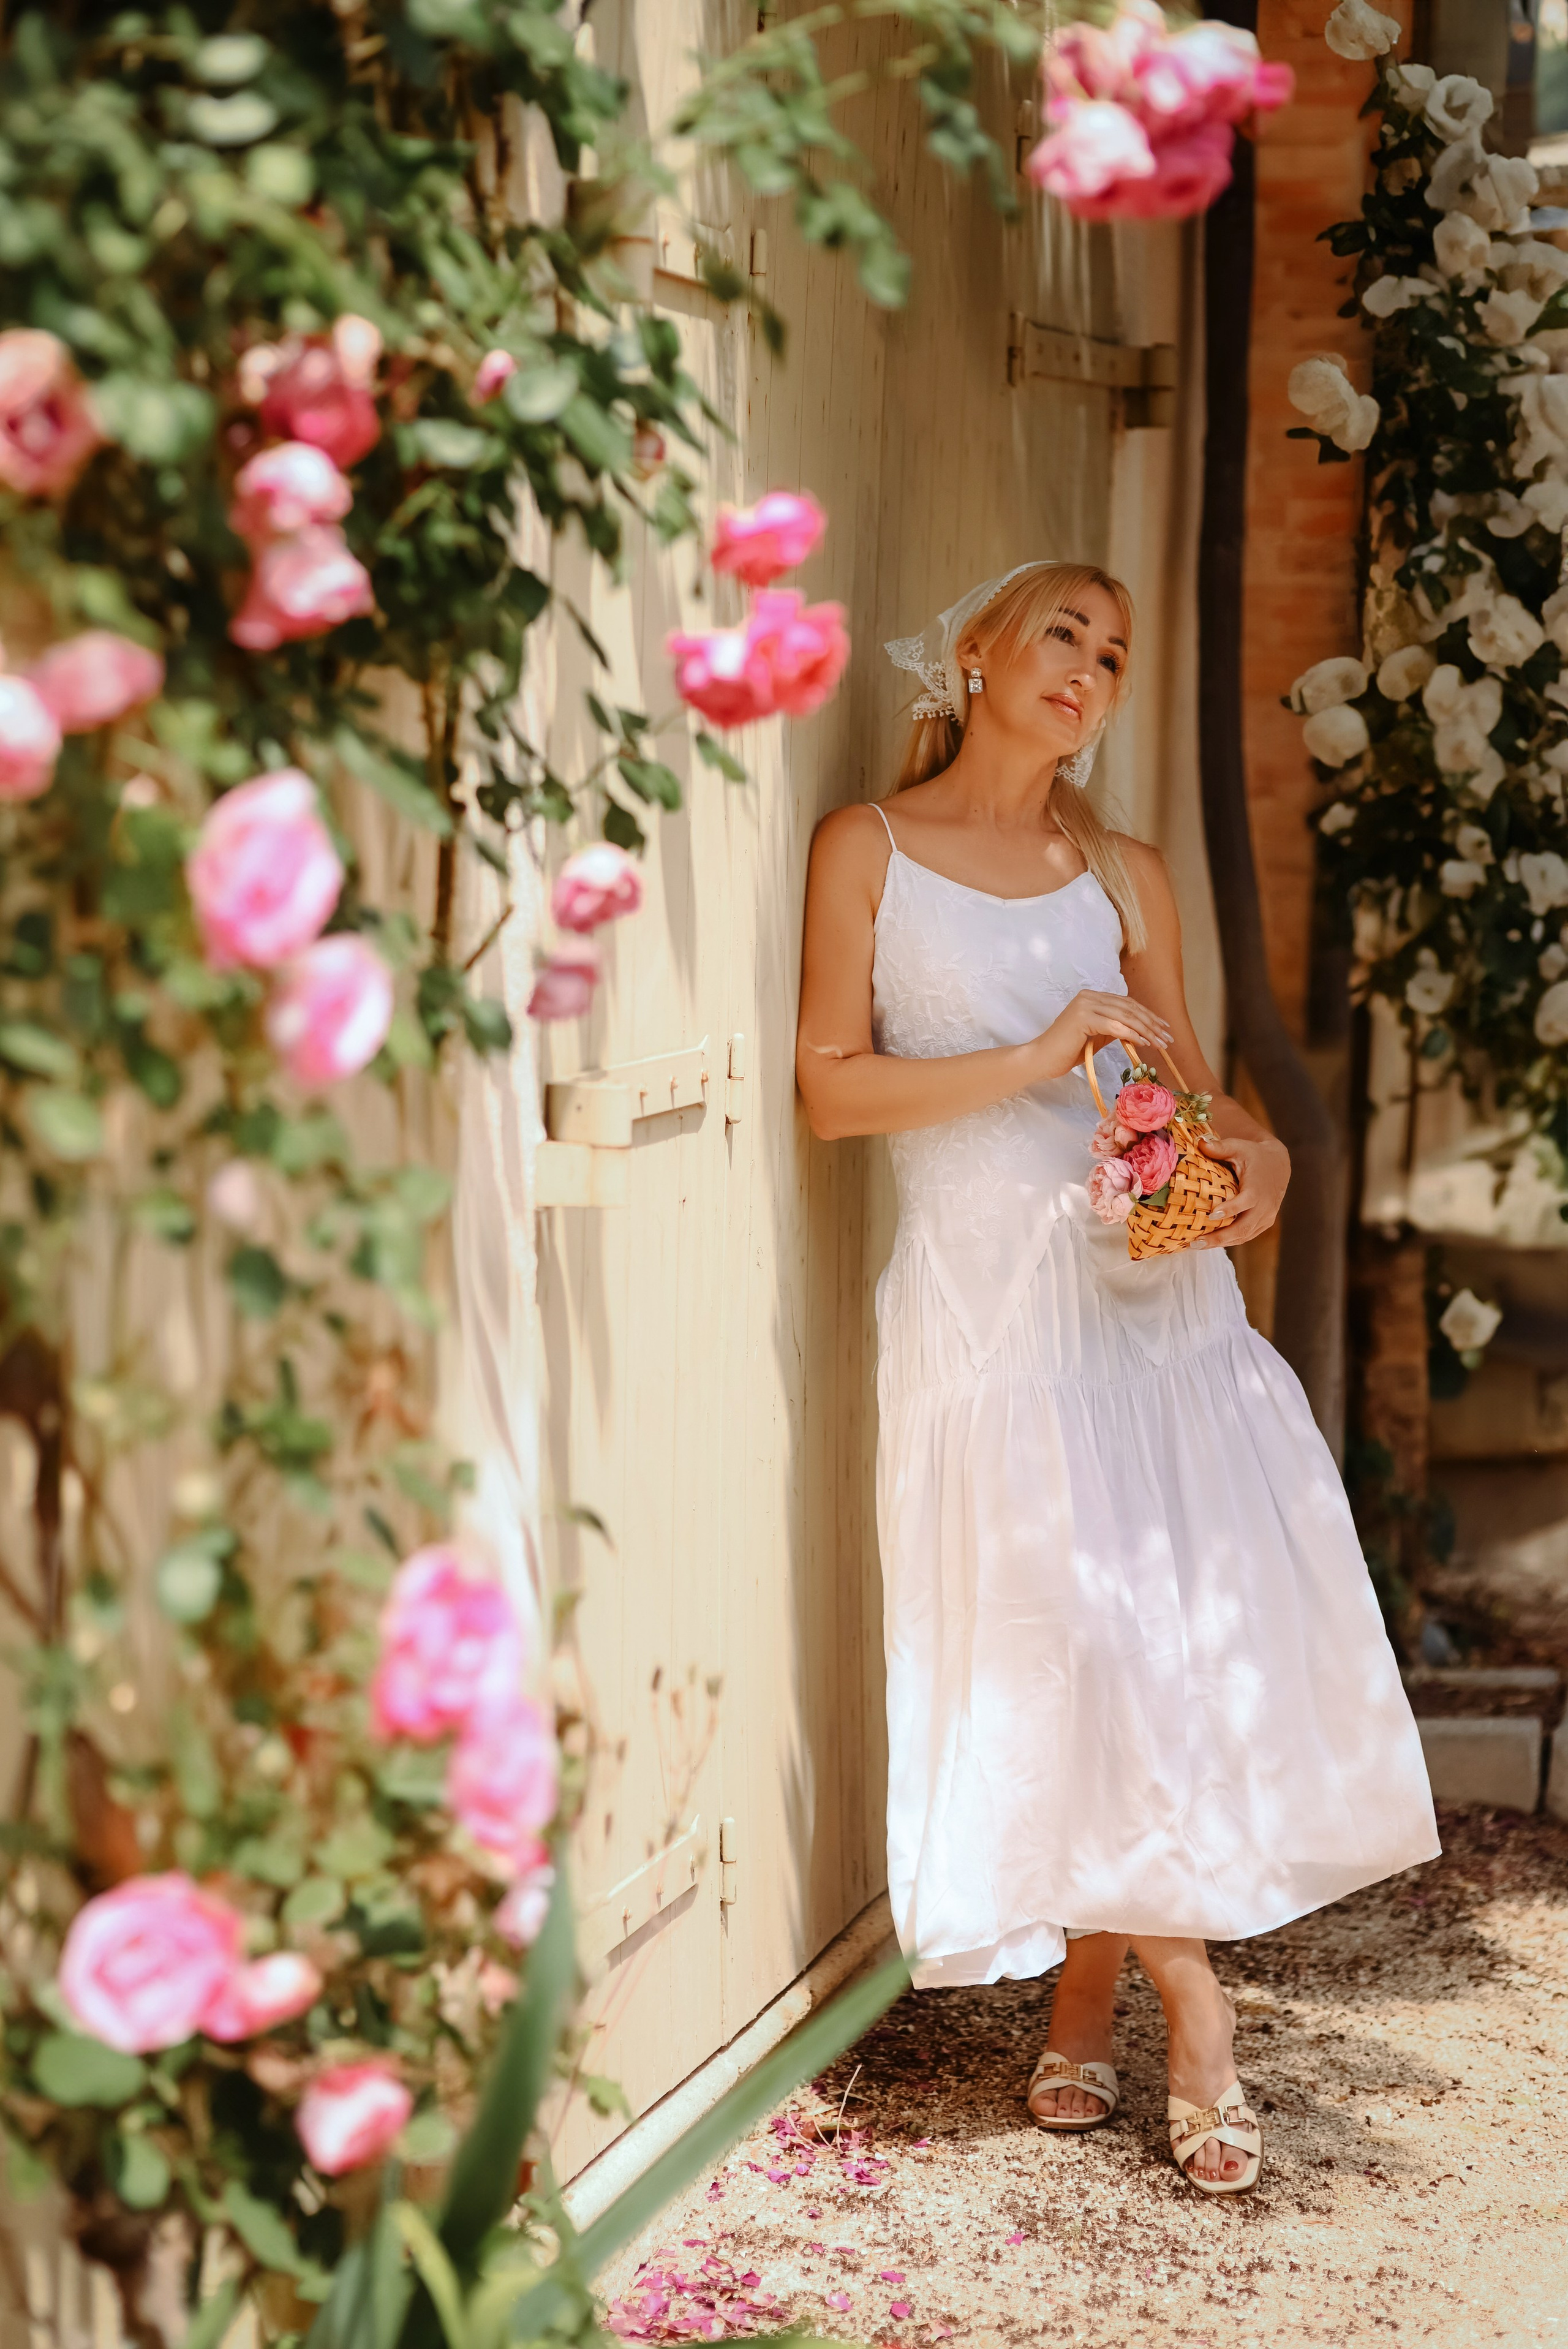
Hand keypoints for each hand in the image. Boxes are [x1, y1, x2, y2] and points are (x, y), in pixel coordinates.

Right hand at [1036, 988, 1172, 1081]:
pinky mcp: (1083, 1018)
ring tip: (1160, 1043)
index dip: (1148, 1016)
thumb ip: (1115, 1029)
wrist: (1041, 1059)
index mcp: (1092, 997)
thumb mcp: (1096, 1037)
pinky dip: (1132, 1034)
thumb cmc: (1066, 1051)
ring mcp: (1085, 1005)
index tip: (1163, 1029)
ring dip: (1146, 1030)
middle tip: (1167, 1038)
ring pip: (1125, 1016)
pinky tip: (1144, 1043)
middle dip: (1151, 1023)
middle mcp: (1089, 996)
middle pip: (1129, 1008)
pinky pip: (1114, 1026)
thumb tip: (1141, 1032)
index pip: (1127, 1004)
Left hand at [1193, 1131, 1288, 1248]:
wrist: (1278, 1164)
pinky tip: (1210, 1243)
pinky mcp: (1264, 1223)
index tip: (1211, 1216)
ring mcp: (1266, 1217)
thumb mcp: (1239, 1147)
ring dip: (1221, 1243)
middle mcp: (1265, 1206)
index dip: (1230, 1210)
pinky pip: (1246, 1236)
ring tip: (1197, 1246)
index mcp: (1258, 1188)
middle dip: (1219, 1237)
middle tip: (1195, 1243)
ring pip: (1243, 1236)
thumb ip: (1220, 1147)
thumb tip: (1199, 1142)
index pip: (1245, 1202)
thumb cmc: (1254, 1155)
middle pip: (1242, 1227)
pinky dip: (1229, 1241)